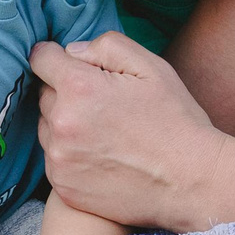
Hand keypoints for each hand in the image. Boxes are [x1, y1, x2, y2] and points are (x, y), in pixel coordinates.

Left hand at [31, 33, 225, 232]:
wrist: (193, 183)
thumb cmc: (176, 121)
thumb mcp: (152, 67)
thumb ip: (106, 47)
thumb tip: (73, 52)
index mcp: (79, 88)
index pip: (41, 58)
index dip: (57, 57)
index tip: (71, 64)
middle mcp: (61, 125)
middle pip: (44, 94)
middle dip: (66, 91)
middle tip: (104, 103)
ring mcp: (60, 160)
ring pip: (47, 127)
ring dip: (66, 124)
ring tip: (106, 132)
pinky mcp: (64, 187)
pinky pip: (55, 159)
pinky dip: (71, 154)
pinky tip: (103, 156)